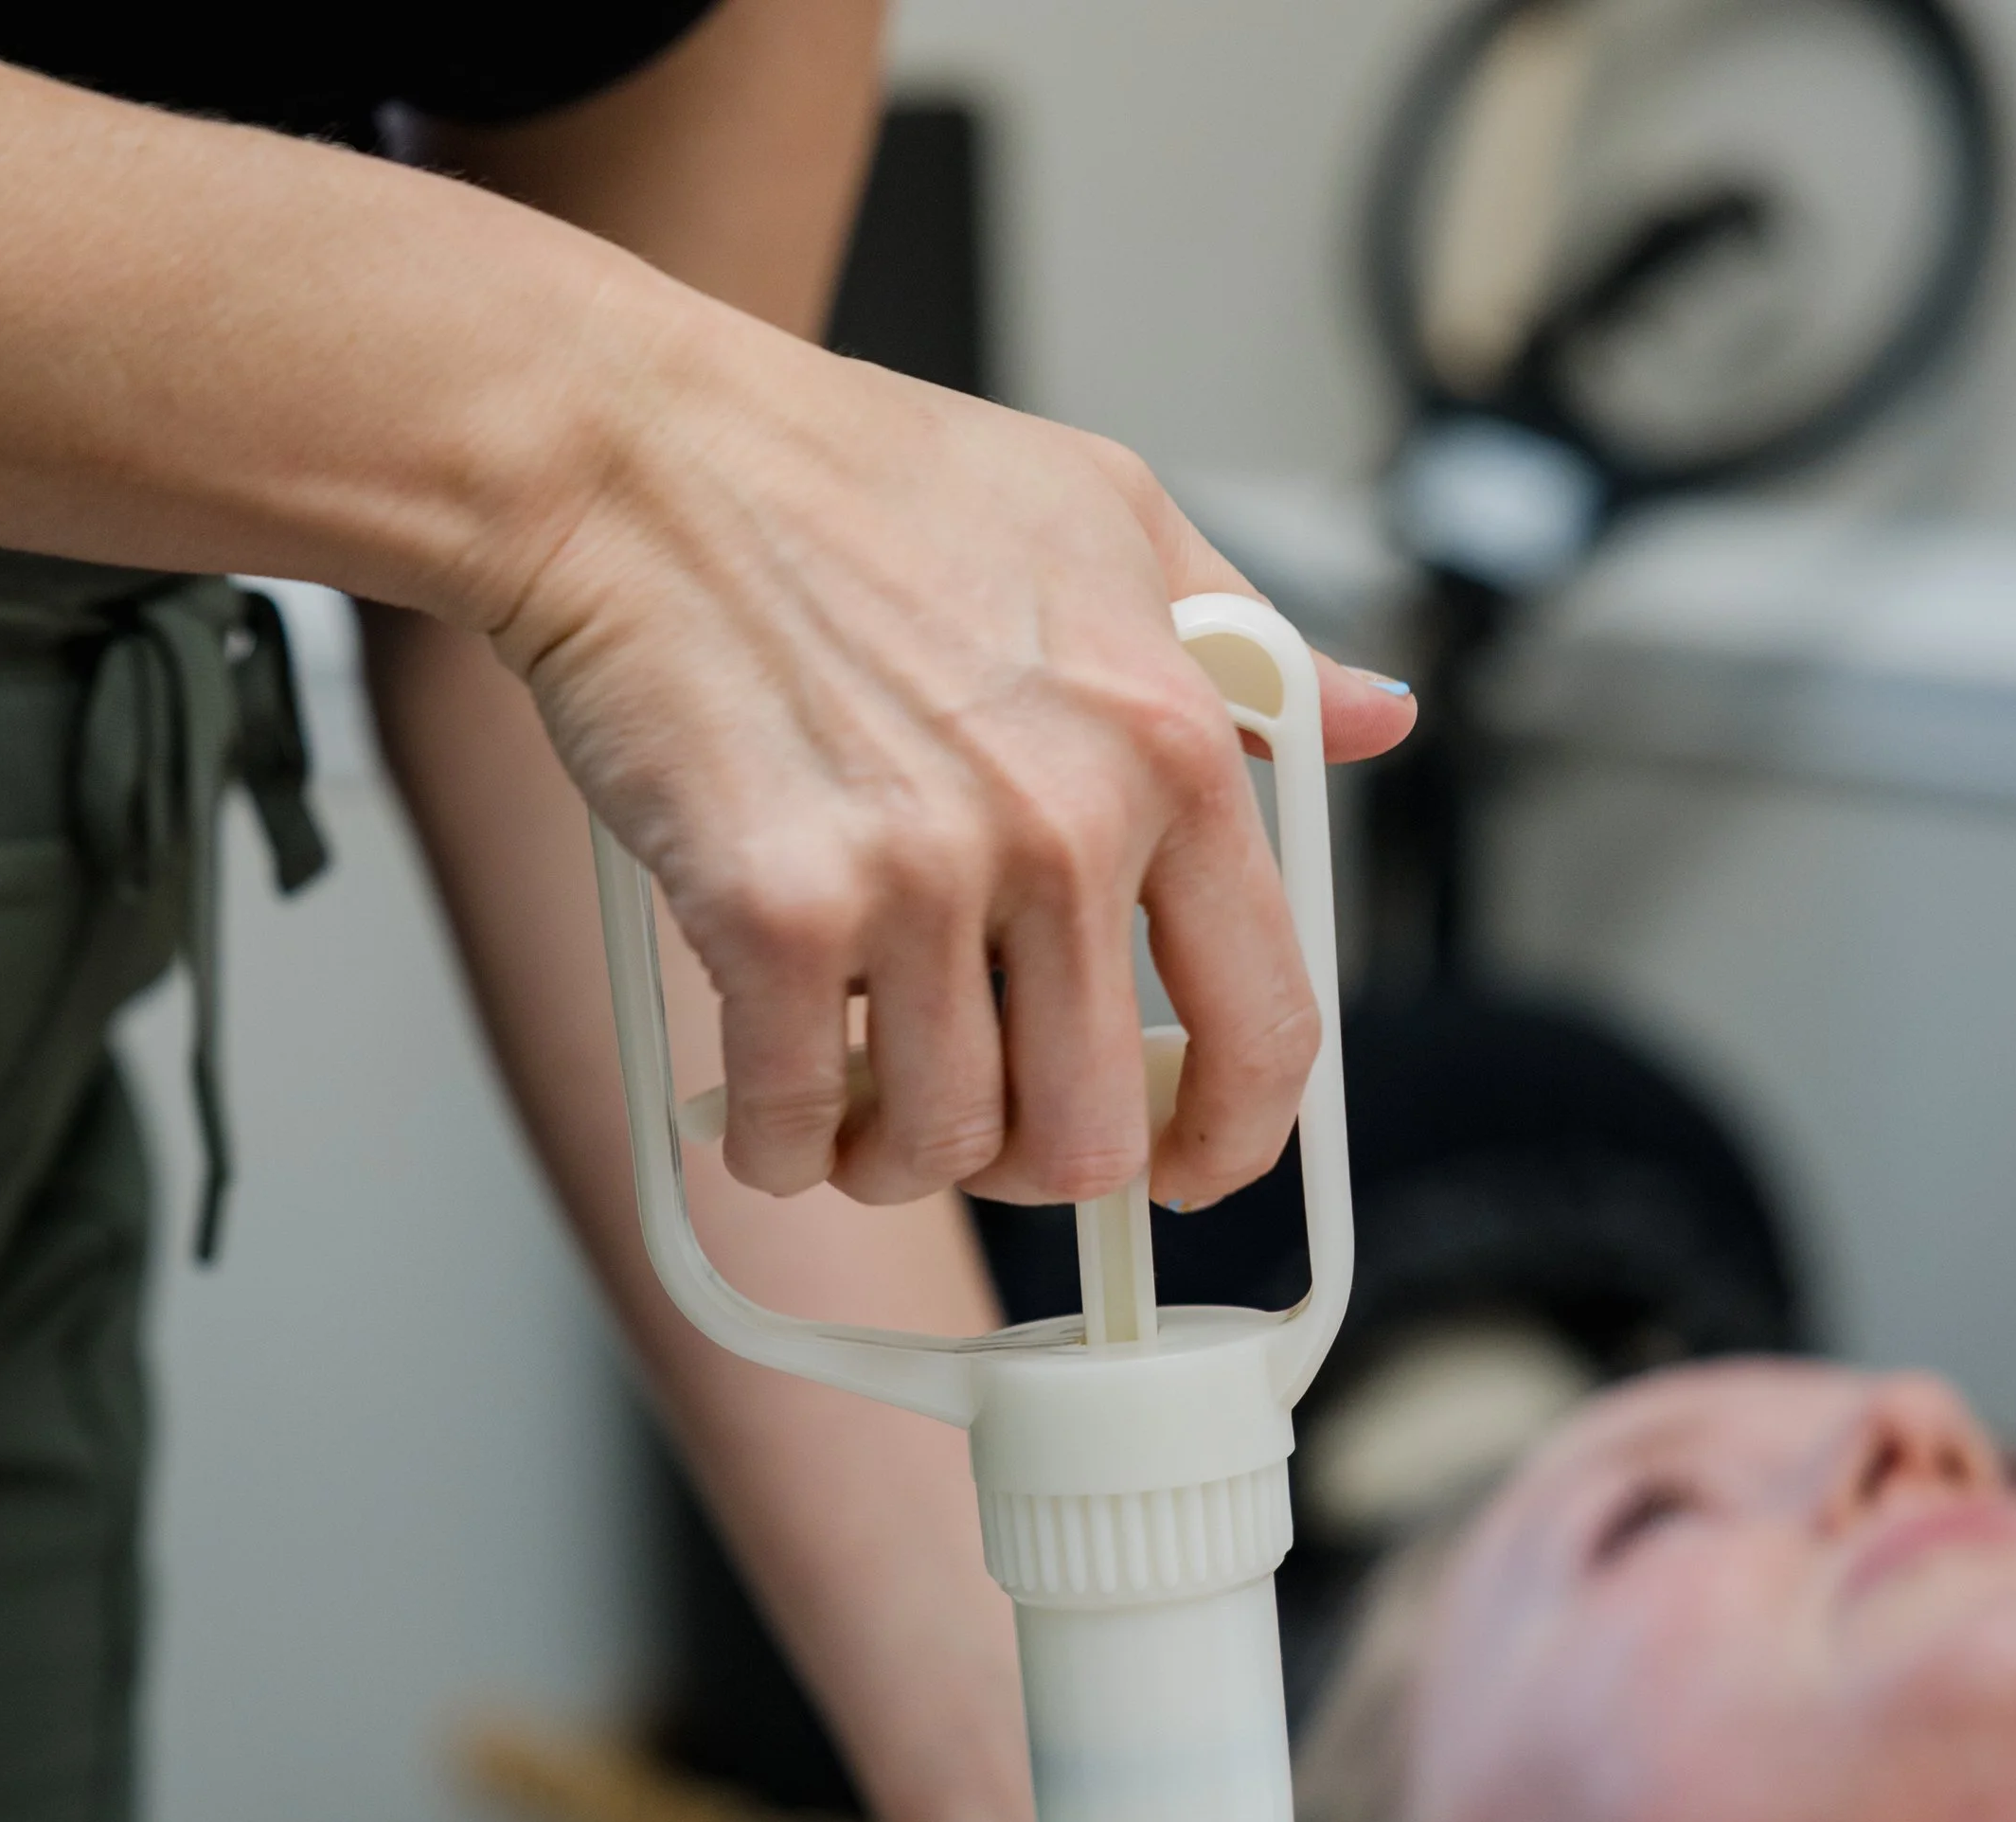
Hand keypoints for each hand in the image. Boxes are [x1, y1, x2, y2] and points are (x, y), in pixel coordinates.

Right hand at [498, 295, 1413, 1216]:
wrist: (636, 455)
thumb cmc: (856, 478)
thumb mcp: (1107, 516)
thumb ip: (1250, 646)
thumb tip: (1380, 717)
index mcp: (1169, 750)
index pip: (1262, 1026)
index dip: (1230, 1140)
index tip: (1185, 1172)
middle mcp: (1065, 828)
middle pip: (1088, 1135)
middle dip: (1025, 1162)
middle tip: (966, 1114)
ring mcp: (920, 878)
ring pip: (941, 1147)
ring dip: (889, 1154)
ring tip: (848, 1086)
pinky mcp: (778, 914)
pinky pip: (798, 1126)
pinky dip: (776, 1142)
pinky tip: (759, 1091)